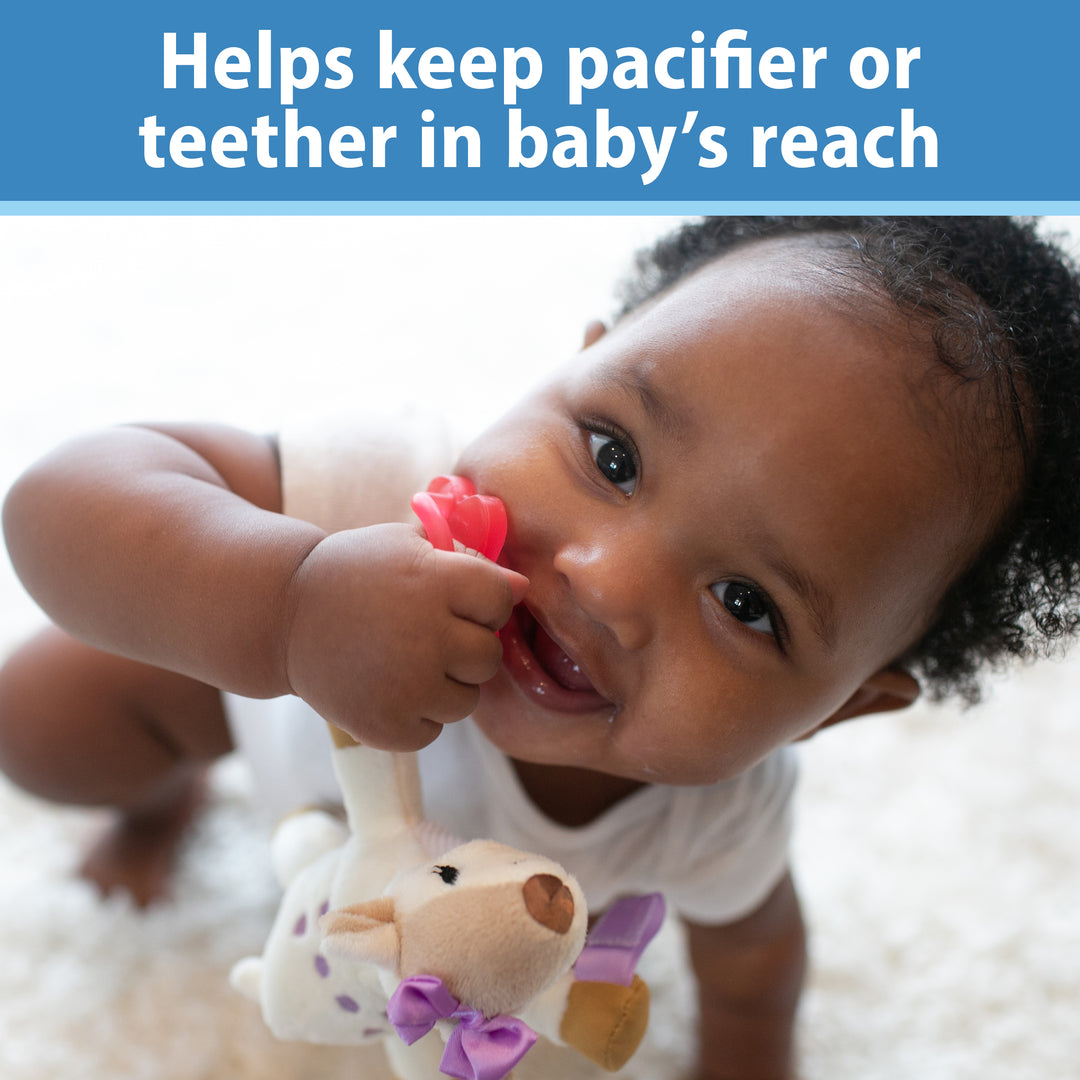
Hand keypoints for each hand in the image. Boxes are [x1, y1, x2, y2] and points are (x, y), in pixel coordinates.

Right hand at [283, 522, 526, 748]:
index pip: (501, 600)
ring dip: (446, 684)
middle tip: (428, 635)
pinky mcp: (388, 727)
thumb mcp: (404, 544)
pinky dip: (418, 715)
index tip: (456, 600)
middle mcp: (425, 636)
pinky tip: (389, 687)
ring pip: (468, 699)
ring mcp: (406, 687)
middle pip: (489, 656)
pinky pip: (435, 729)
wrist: (283, 617)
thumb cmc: (354, 573)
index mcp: (433, 582)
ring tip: (407, 662)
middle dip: (467, 646)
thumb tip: (523, 589)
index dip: (484, 601)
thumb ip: (468, 562)